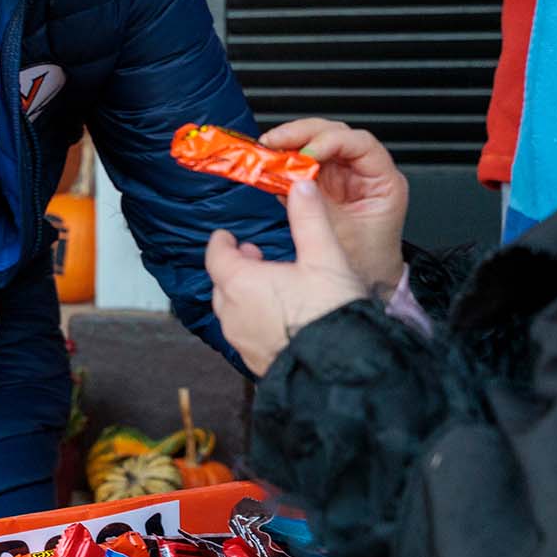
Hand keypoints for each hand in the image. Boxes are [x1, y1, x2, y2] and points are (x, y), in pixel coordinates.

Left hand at [207, 179, 367, 374]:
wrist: (340, 370)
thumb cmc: (330, 312)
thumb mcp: (324, 256)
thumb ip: (309, 219)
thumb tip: (301, 187)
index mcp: (241, 283)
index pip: (216, 257)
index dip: (221, 243)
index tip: (227, 236)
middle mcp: (233, 315)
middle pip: (222, 284)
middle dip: (235, 268)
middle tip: (254, 256)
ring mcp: (242, 342)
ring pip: (233, 312)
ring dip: (244, 296)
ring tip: (269, 286)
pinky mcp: (255, 362)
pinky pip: (246, 335)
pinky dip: (255, 320)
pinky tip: (280, 318)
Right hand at [259, 119, 407, 295]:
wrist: (369, 281)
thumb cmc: (367, 263)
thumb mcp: (340, 234)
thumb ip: (316, 206)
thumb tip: (292, 179)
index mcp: (384, 181)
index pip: (359, 143)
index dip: (329, 141)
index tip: (305, 152)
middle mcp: (366, 172)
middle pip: (335, 134)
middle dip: (302, 134)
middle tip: (274, 141)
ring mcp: (346, 175)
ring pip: (319, 142)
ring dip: (292, 142)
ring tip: (268, 148)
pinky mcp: (327, 183)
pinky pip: (307, 163)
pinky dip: (288, 160)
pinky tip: (272, 162)